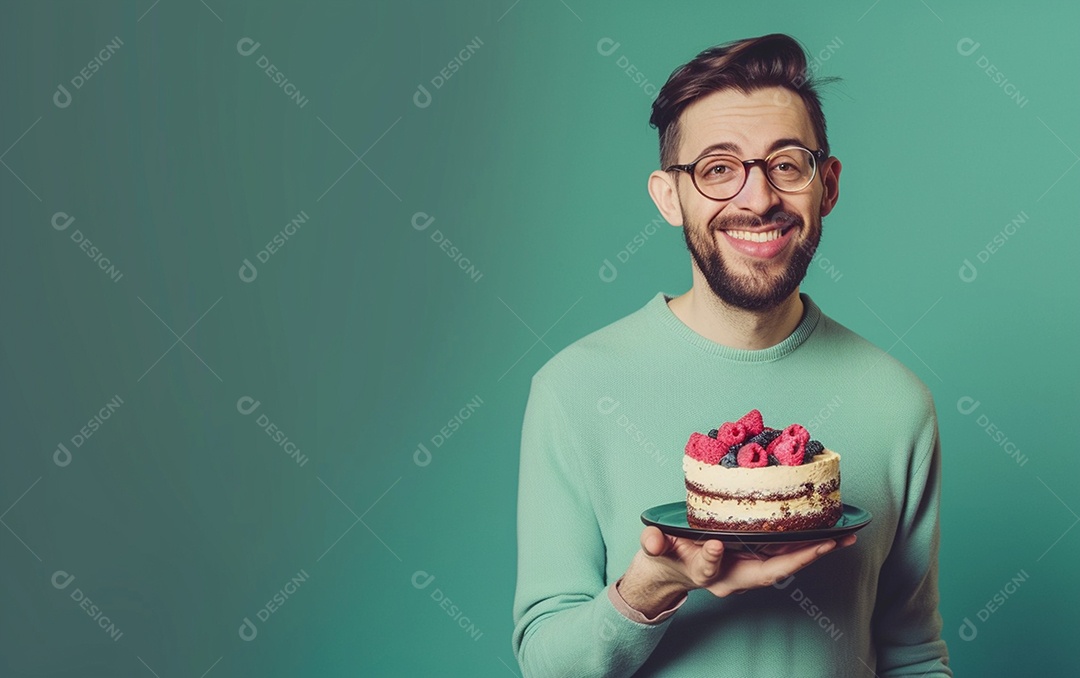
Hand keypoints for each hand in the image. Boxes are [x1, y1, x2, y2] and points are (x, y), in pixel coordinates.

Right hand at [618, 526, 855, 615]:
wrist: (673, 571)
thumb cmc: (665, 556)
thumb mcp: (654, 549)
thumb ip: (652, 544)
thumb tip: (651, 540)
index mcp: (705, 575)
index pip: (711, 570)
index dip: (712, 559)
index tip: (714, 544)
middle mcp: (733, 578)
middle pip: (768, 572)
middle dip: (799, 559)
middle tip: (829, 543)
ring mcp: (748, 572)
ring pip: (785, 564)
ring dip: (815, 552)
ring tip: (844, 536)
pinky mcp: (758, 561)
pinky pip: (787, 555)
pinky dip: (809, 545)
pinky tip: (830, 532)